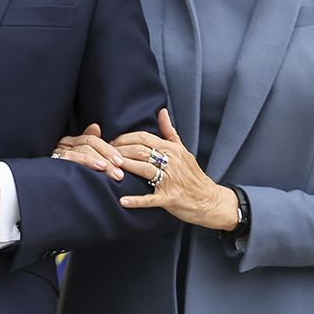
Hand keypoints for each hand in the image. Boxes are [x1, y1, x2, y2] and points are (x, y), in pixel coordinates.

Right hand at [51, 122, 125, 181]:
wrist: (50, 189)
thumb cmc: (68, 176)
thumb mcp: (82, 160)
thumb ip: (92, 147)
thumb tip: (96, 127)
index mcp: (71, 142)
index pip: (92, 139)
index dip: (108, 149)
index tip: (121, 162)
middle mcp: (64, 143)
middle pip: (89, 142)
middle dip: (108, 156)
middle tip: (120, 172)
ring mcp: (59, 151)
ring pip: (84, 149)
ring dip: (101, 160)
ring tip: (112, 172)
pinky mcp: (55, 160)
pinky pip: (72, 157)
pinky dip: (87, 160)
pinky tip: (99, 167)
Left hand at [112, 109, 237, 230]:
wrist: (210, 201)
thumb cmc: (193, 175)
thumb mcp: (183, 151)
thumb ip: (169, 132)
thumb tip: (161, 112)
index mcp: (172, 149)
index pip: (143, 138)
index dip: (124, 138)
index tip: (110, 142)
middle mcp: (172, 162)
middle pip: (140, 151)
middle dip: (119, 151)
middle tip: (103, 155)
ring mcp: (171, 180)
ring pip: (144, 169)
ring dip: (125, 167)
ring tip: (109, 168)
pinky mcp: (170, 198)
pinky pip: (150, 198)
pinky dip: (136, 200)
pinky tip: (122, 200)